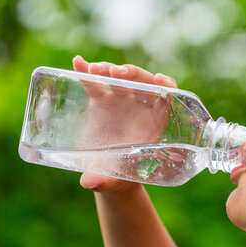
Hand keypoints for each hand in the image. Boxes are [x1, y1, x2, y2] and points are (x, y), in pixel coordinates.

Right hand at [72, 55, 177, 192]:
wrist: (107, 172)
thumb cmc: (120, 176)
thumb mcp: (114, 179)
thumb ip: (105, 181)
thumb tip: (89, 183)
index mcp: (153, 123)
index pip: (167, 98)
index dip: (167, 87)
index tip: (160, 80)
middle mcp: (139, 107)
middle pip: (141, 82)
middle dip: (132, 74)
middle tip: (116, 74)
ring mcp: (120, 100)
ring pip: (118, 78)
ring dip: (109, 70)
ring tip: (95, 70)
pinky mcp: (101, 100)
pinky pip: (96, 82)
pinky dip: (87, 71)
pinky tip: (78, 62)